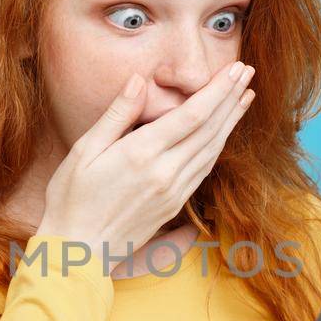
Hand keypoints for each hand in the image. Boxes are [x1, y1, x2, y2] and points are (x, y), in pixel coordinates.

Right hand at [36, 60, 255, 258]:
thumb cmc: (71, 199)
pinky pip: (204, 170)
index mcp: (141, 153)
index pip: (192, 114)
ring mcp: (173, 191)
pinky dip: (219, 146)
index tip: (236, 68)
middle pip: (210, 129)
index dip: (219, 89)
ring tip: (244, 97)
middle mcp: (164, 173)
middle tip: (248, 72)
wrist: (78, 251)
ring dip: (231, 121)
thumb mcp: (84, 150)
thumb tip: (139, 80)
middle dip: (231, 98)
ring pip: (212, 150)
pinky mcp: (174, 205)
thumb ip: (117, 114)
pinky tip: (224, 133)